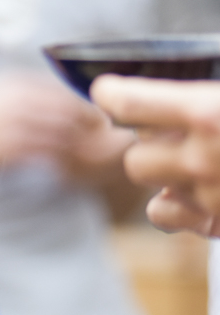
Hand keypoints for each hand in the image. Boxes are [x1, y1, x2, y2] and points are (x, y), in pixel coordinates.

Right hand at [0, 73, 106, 173]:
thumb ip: (29, 95)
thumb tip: (66, 102)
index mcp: (17, 83)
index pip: (65, 91)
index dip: (87, 104)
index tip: (100, 116)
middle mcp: (19, 100)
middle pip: (71, 111)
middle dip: (91, 125)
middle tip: (105, 136)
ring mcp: (16, 124)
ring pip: (64, 135)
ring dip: (80, 146)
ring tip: (91, 154)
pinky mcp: (11, 148)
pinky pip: (48, 154)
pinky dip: (61, 160)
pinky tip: (66, 165)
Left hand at [91, 75, 219, 234]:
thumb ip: (203, 93)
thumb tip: (173, 90)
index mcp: (209, 113)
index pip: (129, 105)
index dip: (112, 96)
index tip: (106, 92)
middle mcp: (202, 158)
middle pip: (134, 151)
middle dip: (149, 138)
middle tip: (175, 127)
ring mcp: (209, 197)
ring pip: (146, 180)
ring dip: (160, 168)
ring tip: (192, 155)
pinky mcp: (217, 223)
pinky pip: (163, 214)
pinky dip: (174, 202)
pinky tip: (197, 187)